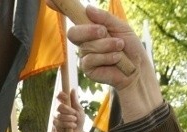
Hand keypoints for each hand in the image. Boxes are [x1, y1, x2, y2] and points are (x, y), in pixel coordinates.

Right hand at [54, 88, 85, 131]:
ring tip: (74, 122)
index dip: (61, 95)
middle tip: (74, 114)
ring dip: (70, 119)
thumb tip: (72, 89)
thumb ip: (75, 101)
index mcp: (65, 104)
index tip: (66, 97)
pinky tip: (71, 126)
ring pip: (61, 116)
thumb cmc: (79, 121)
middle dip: (69, 111)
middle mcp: (60, 110)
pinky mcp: (55, 124)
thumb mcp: (79, 110)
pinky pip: (60, 123)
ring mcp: (57, 117)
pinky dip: (68, 125)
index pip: (59, 96)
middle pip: (60, 107)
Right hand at [67, 6, 161, 120]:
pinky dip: (107, 57)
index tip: (48, 0)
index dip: (61, 8)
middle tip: (103, 31)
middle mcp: (85, 42)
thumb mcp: (121, 27)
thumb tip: (88, 8)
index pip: (74, 17)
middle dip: (88, 31)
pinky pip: (91, 59)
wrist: (137, 69)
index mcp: (91, 28)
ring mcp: (85, 56)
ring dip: (107, 45)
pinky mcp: (87, 70)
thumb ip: (105, 18)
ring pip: (87, 46)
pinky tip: (116, 59)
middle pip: (73, 33)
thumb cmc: (130, 48)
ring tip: (119, 48)